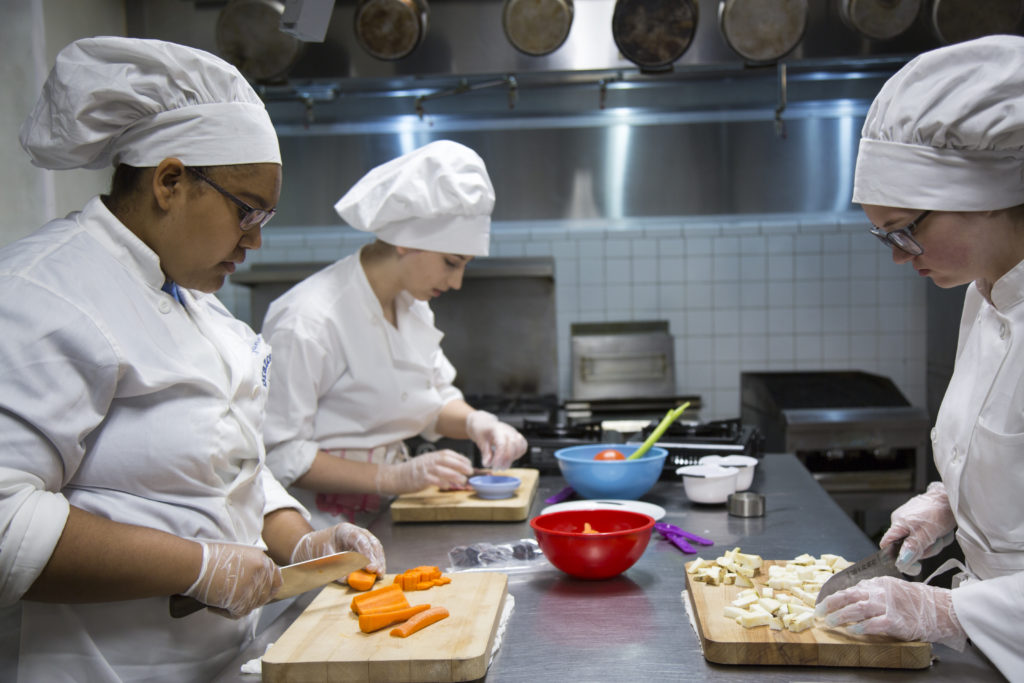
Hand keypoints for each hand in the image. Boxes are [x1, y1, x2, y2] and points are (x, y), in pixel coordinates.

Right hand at [183, 541, 281, 617]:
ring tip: (222, 598)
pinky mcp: (240, 600)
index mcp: (262, 560)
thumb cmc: (211, 558)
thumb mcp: (240, 555)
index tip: (261, 594)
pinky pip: (238, 613)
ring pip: (251, 606)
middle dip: (251, 599)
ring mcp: (251, 587)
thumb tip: (256, 582)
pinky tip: (216, 605)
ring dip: (237, 605)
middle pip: (264, 596)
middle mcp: (260, 573)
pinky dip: (226, 612)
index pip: (276, 580)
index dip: (268, 589)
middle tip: (235, 598)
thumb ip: (253, 567)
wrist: (196, 565)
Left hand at [291, 523, 385, 574]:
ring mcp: (360, 537)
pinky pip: (372, 552)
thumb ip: (335, 566)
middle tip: (378, 571)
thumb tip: (347, 579)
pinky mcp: (362, 546)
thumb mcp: (323, 556)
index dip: (367, 553)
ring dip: (379, 560)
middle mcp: (356, 531)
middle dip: (376, 558)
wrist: (312, 545)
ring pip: (375, 547)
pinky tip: (377, 570)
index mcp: (344, 530)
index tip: (370, 566)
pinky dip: (376, 561)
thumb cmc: (317, 548)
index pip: (360, 539)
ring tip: (380, 573)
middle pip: (371, 542)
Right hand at [375, 450, 472, 494]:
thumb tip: (458, 469)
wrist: (396, 476)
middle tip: (470, 471)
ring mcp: (424, 469)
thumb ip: (441, 464)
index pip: (449, 453)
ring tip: (462, 481)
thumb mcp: (428, 462)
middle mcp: (429, 460)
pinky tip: (447, 486)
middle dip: (460, 465)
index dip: (460, 458)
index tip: (469, 464)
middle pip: (447, 460)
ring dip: (454, 475)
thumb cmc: (414, 471)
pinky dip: (441, 483)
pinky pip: (432, 480)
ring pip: (441, 470)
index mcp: (432, 455)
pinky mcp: (420, 479)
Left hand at [465, 410, 527, 469]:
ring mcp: (514, 433)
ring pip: (521, 446)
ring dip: (513, 458)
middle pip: (514, 445)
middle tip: (499, 468)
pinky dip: (518, 455)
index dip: (500, 457)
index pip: (502, 444)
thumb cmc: (482, 430)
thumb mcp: (480, 441)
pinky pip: (523, 446)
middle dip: (507, 459)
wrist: (485, 423)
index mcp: (497, 429)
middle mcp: (508, 430)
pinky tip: (509, 459)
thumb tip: (488, 463)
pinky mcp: (517, 437)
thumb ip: (485, 453)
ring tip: (503, 464)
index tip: (495, 466)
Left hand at [815, 576, 965, 649]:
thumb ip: (874, 589)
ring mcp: (888, 606)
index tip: (823, 603)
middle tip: (819, 611)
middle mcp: (881, 592)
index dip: (834, 596)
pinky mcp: (896, 621)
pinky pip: (875, 624)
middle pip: (849, 595)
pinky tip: (854, 631)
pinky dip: (863, 628)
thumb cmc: (916, 601)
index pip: (851, 588)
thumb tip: (854, 591)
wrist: (940, 609)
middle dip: (831, 603)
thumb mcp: (892, 588)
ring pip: (858, 609)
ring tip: (830, 622)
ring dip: (841, 616)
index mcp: (878, 583)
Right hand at [879, 482, 956, 574]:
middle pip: (905, 547)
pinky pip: (922, 536)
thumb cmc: (939, 511)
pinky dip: (932, 538)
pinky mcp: (917, 520)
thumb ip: (913, 547)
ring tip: (939, 536)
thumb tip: (901, 561)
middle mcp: (900, 521)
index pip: (885, 544)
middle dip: (922, 550)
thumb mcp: (928, 533)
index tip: (909, 563)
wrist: (949, 498)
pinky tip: (939, 532)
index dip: (894, 556)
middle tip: (934, 543)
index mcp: (898, 523)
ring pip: (916, 543)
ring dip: (931, 544)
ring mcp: (909, 520)